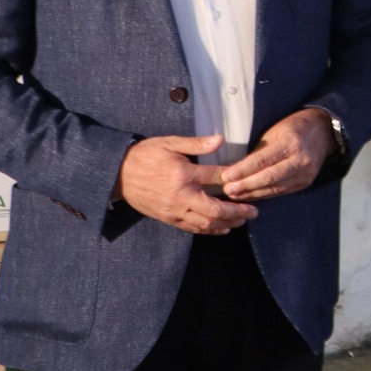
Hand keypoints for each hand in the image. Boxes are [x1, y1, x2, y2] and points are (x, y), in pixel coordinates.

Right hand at [115, 135, 256, 234]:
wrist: (117, 174)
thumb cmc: (145, 155)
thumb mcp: (170, 142)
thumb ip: (196, 144)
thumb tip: (220, 140)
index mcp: (183, 174)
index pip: (218, 178)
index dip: (235, 180)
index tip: (249, 181)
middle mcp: (180, 196)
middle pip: (215, 210)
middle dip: (237, 212)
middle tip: (254, 212)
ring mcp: (173, 210)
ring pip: (205, 223)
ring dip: (226, 224)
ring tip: (242, 221)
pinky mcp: (167, 218)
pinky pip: (191, 227)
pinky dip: (209, 230)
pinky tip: (221, 229)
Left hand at [220, 108, 336, 201]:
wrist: (323, 132)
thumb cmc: (293, 128)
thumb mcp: (274, 133)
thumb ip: (258, 153)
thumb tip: (234, 170)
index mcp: (291, 143)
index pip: (263, 160)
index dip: (242, 170)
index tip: (225, 177)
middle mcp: (301, 160)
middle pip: (269, 178)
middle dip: (246, 185)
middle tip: (227, 190)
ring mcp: (305, 174)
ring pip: (274, 188)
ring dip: (252, 193)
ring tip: (234, 195)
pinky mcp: (305, 183)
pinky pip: (281, 192)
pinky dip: (263, 195)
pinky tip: (249, 195)